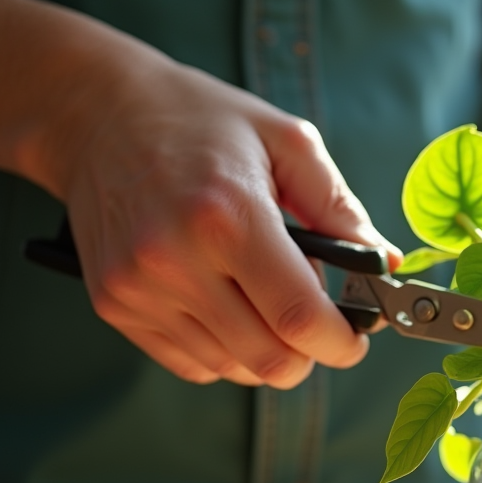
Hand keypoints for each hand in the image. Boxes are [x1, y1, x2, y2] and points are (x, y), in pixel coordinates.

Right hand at [53, 57, 400, 387]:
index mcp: (228, 217)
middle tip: (316, 321)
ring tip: (262, 295)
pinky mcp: (115, 305)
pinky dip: (224, 349)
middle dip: (309, 354)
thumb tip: (385, 262)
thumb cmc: (200, 122)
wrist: (96, 114)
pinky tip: (226, 304)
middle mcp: (176, 260)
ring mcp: (139, 289)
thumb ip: (342, 208)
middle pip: (269, 359)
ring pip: (232, 369)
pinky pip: (192, 364)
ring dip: (265, 349)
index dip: (341, 343)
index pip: (298, 318)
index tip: (355, 340)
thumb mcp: (286, 142)